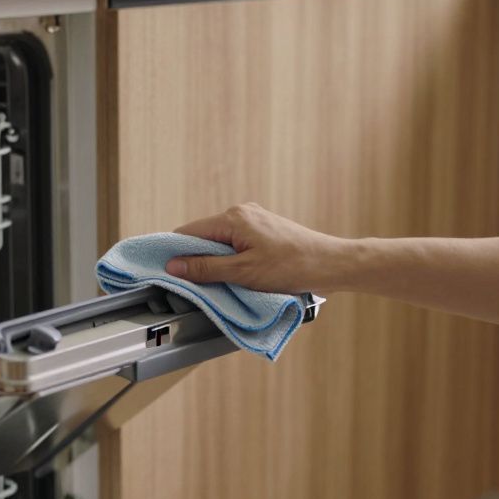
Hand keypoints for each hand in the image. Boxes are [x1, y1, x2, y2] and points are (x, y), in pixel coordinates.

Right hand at [165, 203, 351, 292]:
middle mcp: (242, 213)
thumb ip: (205, 268)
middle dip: (197, 260)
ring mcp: (255, 221)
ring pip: (221, 242)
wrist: (331, 264)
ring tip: (223, 283)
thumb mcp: (242, 273)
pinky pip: (237, 244)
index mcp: (233, 218)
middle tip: (197, 284)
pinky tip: (239, 277)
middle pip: (203, 237)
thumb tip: (174, 266)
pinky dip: (232, 260)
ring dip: (217, 262)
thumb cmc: (292, 267)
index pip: (188, 232)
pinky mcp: (265, 231)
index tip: (168, 273)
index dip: (175, 253)